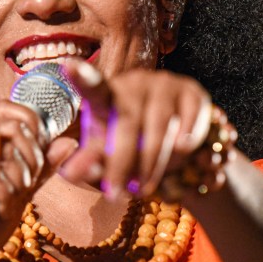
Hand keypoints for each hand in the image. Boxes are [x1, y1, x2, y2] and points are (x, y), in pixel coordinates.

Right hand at [0, 101, 77, 261]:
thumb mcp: (21, 190)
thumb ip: (41, 166)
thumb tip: (68, 141)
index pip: (10, 110)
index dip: (34, 131)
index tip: (35, 163)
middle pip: (14, 127)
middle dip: (32, 159)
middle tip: (25, 185)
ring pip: (7, 149)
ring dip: (19, 178)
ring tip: (11, 199)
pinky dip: (5, 194)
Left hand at [58, 60, 215, 199]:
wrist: (178, 142)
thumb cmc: (130, 145)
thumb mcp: (106, 156)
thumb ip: (88, 163)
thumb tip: (69, 172)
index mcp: (107, 94)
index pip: (93, 86)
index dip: (83, 77)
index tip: (69, 67)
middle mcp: (135, 83)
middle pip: (127, 122)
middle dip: (121, 163)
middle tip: (116, 194)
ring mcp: (166, 85)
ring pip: (160, 126)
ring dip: (152, 163)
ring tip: (143, 188)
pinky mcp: (193, 93)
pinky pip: (189, 125)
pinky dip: (183, 147)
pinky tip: (178, 159)